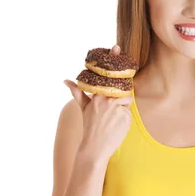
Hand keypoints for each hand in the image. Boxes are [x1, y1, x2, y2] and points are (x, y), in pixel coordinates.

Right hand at [63, 45, 132, 160]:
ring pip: (126, 102)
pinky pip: (128, 113)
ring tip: (110, 121)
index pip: (109, 77)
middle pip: (121, 90)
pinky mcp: (125, 118)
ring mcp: (116, 109)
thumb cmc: (89, 127)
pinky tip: (116, 127)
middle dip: (118, 98)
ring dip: (121, 110)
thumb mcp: (83, 109)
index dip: (113, 61)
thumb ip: (78, 93)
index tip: (116, 47)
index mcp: (97, 95)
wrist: (94, 148)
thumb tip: (66, 81)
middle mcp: (106, 100)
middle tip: (111, 109)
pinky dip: (124, 119)